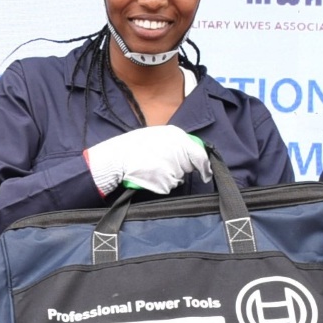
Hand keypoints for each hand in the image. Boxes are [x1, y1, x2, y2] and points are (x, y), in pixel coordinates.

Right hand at [85, 125, 211, 194]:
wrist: (115, 159)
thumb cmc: (133, 147)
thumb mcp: (156, 136)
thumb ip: (175, 142)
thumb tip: (190, 151)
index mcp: (176, 136)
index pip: (200, 153)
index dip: (204, 165)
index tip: (206, 172)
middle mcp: (178, 150)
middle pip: (189, 166)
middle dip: (181, 168)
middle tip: (162, 163)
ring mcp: (172, 166)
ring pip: (179, 177)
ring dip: (170, 176)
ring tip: (151, 166)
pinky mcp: (165, 181)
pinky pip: (169, 186)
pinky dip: (161, 184)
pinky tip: (150, 175)